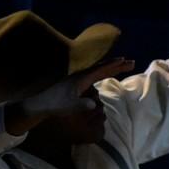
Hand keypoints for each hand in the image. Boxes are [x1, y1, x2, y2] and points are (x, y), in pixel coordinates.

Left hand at [7, 57, 135, 131]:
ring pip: (97, 70)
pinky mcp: (74, 82)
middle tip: (130, 62)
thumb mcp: (68, 106)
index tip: (126, 62)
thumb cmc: (54, 104)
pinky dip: (102, 72)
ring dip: (109, 68)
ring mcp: (77, 78)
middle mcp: (79, 75)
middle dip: (116, 64)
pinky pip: (92, 74)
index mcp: (80, 78)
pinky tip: (103, 74)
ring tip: (120, 66)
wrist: (38, 103)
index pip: (101, 70)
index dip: (114, 66)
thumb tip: (94, 105)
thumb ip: (81, 105)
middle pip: (101, 67)